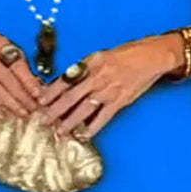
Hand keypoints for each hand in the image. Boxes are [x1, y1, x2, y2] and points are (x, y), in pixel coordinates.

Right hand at [0, 29, 44, 119]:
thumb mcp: (9, 48)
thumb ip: (22, 66)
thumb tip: (37, 85)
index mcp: (0, 45)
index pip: (17, 65)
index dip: (28, 81)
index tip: (37, 94)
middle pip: (7, 80)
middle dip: (22, 96)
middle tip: (33, 107)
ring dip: (11, 104)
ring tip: (22, 113)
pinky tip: (2, 115)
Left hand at [35, 35, 179, 138]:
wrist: (151, 56)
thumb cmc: (125, 55)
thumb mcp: (100, 56)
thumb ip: (84, 69)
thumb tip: (66, 82)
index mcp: (90, 63)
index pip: (65, 79)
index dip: (51, 91)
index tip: (40, 100)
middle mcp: (97, 77)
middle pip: (71, 97)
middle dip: (55, 110)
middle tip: (43, 120)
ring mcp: (109, 90)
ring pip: (84, 109)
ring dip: (70, 122)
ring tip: (59, 132)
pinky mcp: (120, 100)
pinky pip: (103, 117)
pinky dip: (93, 128)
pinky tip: (84, 135)